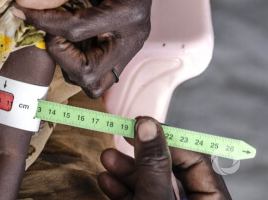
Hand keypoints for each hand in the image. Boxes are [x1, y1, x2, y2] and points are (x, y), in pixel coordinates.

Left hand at [14, 0, 159, 97]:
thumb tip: (25, 3)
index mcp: (129, 12)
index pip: (76, 31)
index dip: (42, 22)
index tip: (21, 9)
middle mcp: (134, 37)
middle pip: (89, 74)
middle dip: (60, 56)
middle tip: (50, 30)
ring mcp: (131, 48)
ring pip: (95, 83)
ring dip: (70, 65)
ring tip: (61, 36)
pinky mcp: (124, 51)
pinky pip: (99, 74)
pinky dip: (78, 63)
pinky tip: (70, 40)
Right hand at [98, 117, 231, 199]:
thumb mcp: (156, 198)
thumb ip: (153, 164)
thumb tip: (147, 126)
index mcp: (210, 199)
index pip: (195, 159)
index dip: (167, 139)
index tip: (140, 124)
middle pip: (169, 168)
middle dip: (140, 154)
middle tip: (121, 136)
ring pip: (149, 182)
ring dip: (125, 170)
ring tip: (106, 158)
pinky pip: (138, 196)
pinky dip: (121, 188)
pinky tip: (107, 180)